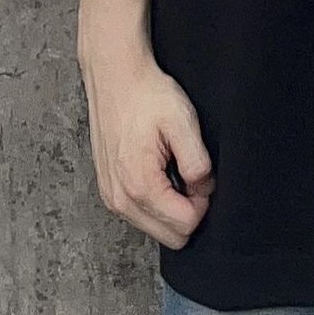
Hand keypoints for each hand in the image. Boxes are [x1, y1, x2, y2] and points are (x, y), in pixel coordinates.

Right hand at [77, 35, 213, 247]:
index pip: (185, 226)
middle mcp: (120, 199)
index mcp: (140, 184)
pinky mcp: (109, 191)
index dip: (203, 203)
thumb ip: (197, 162)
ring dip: (171, 208)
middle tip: (189, 175)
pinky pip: (141, 216)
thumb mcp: (183, 122)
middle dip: (188, 211)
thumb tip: (204, 189)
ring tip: (172, 169)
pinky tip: (158, 172)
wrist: (115, 77)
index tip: (200, 176)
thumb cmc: (146, 95)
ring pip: (156, 230)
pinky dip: (156, 202)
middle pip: (171, 237)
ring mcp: (111, 197)